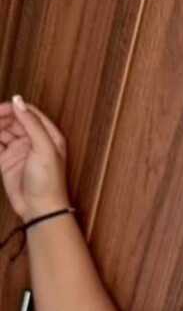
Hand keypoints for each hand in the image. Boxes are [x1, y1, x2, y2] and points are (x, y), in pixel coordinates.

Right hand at [0, 97, 70, 221]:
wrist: (40, 208)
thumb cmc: (49, 181)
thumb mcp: (44, 148)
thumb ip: (32, 124)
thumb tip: (19, 102)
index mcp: (48, 135)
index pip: (28, 113)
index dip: (14, 108)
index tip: (1, 109)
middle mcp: (33, 141)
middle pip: (14, 120)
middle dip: (1, 116)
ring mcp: (19, 150)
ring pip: (3, 131)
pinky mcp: (7, 161)